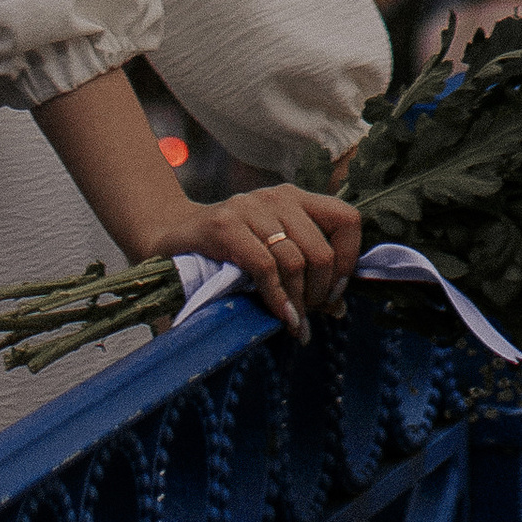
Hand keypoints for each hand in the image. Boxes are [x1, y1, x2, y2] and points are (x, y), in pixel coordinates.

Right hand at [169, 184, 360, 331]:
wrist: (173, 240)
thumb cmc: (231, 252)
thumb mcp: (274, 253)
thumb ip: (306, 273)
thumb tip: (339, 308)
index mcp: (297, 199)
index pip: (347, 219)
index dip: (348, 260)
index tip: (335, 293)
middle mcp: (278, 197)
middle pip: (321, 251)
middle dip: (319, 294)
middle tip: (308, 316)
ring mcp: (250, 208)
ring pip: (295, 262)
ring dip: (299, 304)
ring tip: (294, 324)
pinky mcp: (224, 226)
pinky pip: (265, 268)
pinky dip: (277, 300)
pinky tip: (280, 318)